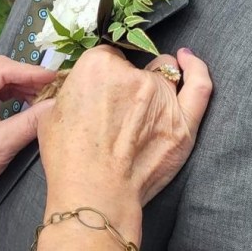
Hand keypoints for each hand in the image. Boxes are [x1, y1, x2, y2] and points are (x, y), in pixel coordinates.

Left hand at [0, 57, 56, 207]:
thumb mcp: (3, 143)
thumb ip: (31, 121)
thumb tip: (57, 104)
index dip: (29, 72)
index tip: (54, 77)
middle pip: (0, 69)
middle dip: (29, 77)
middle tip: (55, 85)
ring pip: (2, 75)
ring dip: (25, 84)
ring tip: (47, 93)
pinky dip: (18, 90)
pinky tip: (33, 98)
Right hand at [38, 45, 210, 210]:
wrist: (94, 194)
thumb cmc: (68, 158)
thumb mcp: (51, 113)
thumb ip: (73, 92)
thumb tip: (81, 93)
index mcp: (97, 64)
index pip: (106, 57)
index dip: (101, 75)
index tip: (99, 90)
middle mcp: (132, 74)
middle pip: (133, 67)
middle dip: (124, 83)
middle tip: (114, 111)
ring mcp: (161, 96)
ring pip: (161, 77)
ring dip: (152, 87)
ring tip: (140, 112)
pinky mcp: (183, 121)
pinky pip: (199, 85)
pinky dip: (196, 69)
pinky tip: (187, 60)